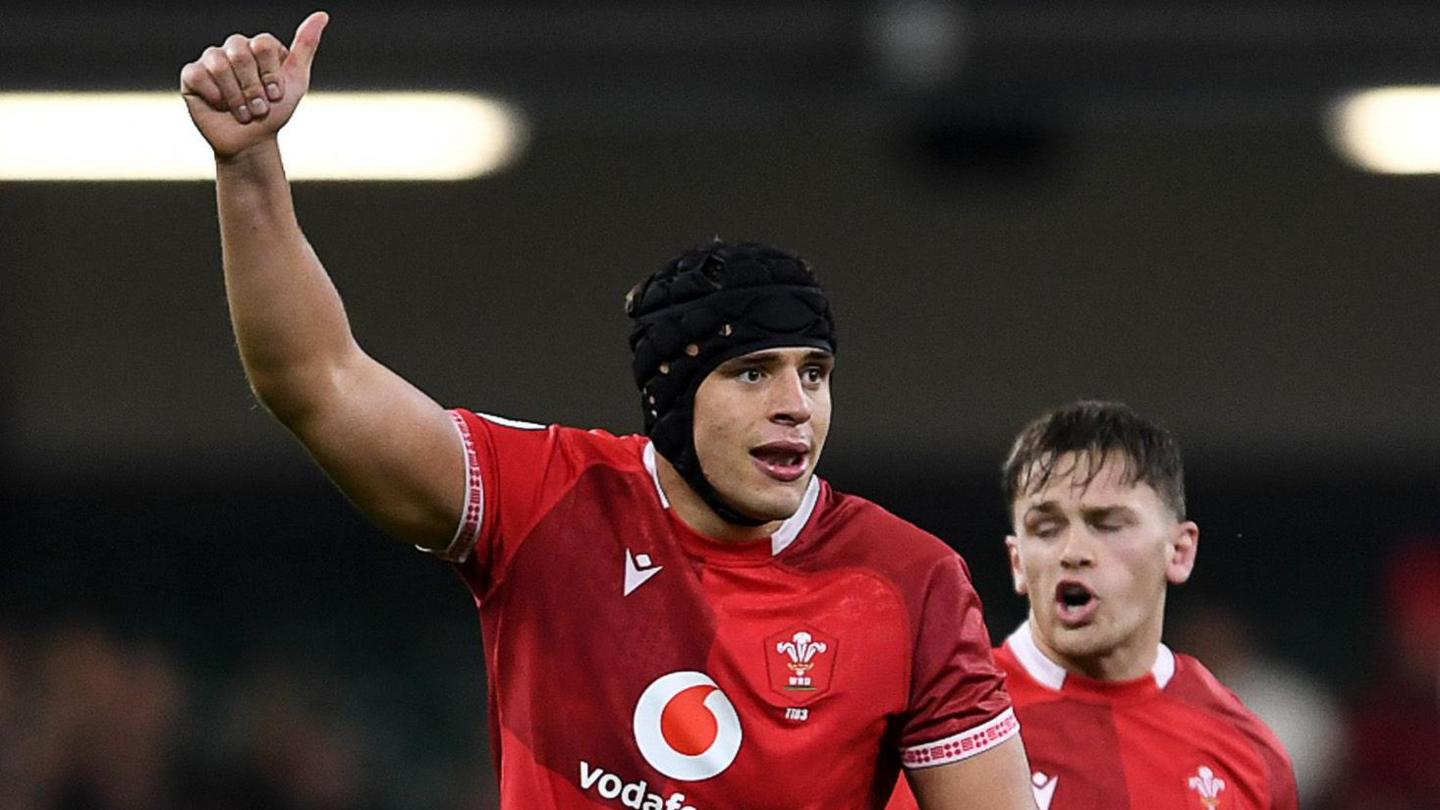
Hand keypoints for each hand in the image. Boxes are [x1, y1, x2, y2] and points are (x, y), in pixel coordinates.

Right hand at [180, 11, 328, 158]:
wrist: (251, 141)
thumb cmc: (274, 112)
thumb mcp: (296, 81)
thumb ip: (305, 46)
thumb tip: (321, 16)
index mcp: (259, 46)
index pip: (263, 44)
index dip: (270, 74)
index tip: (276, 95)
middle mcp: (234, 48)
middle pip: (240, 53)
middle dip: (253, 89)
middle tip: (260, 108)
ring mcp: (211, 59)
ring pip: (219, 64)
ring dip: (236, 96)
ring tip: (244, 112)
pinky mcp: (192, 74)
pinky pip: (199, 76)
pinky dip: (215, 96)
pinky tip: (220, 106)